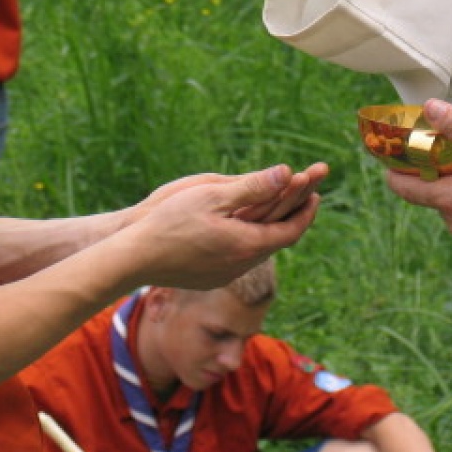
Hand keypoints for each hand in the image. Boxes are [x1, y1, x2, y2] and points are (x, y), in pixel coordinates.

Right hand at [130, 164, 327, 289]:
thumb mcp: (212, 196)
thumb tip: (288, 172)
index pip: (290, 230)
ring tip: (280, 209)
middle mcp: (241, 265)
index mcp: (247, 245)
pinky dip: (252, 238)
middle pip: (278, 240)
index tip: (316, 193)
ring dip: (272, 227)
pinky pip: (240, 257)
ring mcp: (224, 275)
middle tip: (307, 196)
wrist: (135, 258)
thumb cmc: (170, 221)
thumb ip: (252, 186)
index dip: (306, 211)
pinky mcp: (210, 278)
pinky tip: (246, 229)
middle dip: (294, 215)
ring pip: (259, 250)